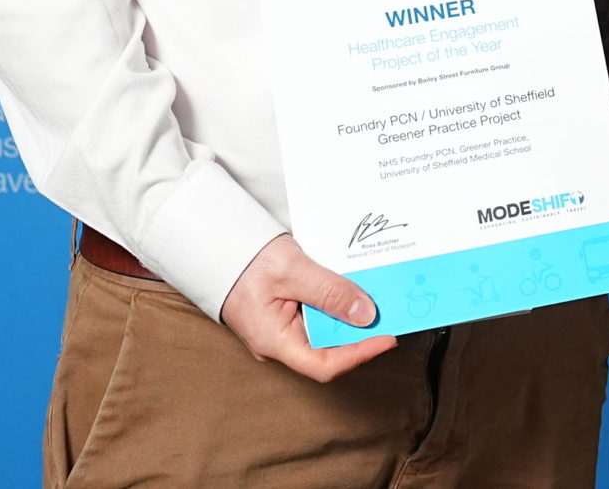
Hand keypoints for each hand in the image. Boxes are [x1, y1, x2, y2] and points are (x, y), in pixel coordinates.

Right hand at [218, 233, 398, 382]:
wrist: (219, 245)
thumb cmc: (246, 260)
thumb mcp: (292, 271)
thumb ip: (329, 292)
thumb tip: (366, 314)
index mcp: (275, 341)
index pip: (325, 365)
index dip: (360, 354)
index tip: (387, 338)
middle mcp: (280, 343)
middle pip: (329, 348)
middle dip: (360, 333)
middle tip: (390, 313)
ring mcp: (282, 330)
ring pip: (325, 331)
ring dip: (351, 316)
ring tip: (376, 300)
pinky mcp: (286, 315)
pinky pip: (318, 317)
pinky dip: (338, 305)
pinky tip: (353, 290)